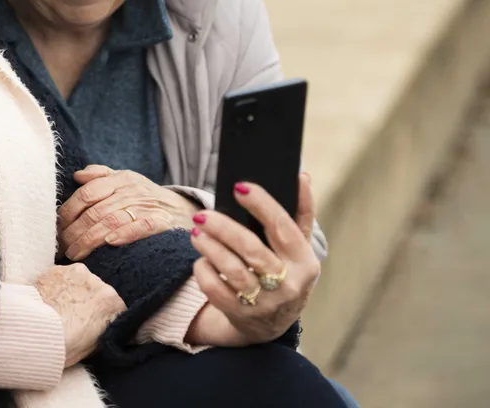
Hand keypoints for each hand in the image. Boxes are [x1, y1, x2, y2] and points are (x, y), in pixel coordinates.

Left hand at [34, 264, 125, 366]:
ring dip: (73, 290)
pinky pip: (61, 277)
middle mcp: (97, 281)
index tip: (95, 324)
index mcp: (111, 302)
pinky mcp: (56, 268)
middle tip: (74, 316)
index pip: (115, 307)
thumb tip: (105, 327)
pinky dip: (58, 286)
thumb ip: (104, 330)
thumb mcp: (93, 346)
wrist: (33, 332)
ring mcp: (76, 272)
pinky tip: (49, 299)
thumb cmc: (63, 346)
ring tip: (59, 307)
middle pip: (97, 290)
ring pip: (79, 281)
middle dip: (89, 301)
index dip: (105, 316)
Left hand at [58, 165, 195, 259]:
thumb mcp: (126, 181)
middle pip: (96, 211)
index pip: (87, 193)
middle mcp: (132, 191)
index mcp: (120, 179)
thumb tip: (77, 175)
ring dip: (90, 239)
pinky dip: (126, 234)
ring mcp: (147, 206)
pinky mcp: (162, 222)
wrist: (185, 210)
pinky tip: (110, 243)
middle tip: (63, 248)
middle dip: (75, 231)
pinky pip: (142, 226)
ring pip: (112, 221)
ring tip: (76, 253)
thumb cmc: (147, 197)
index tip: (57, 228)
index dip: (69, 211)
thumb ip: (101, 177)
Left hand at [190, 174, 319, 344]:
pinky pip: (215, 290)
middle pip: (251, 249)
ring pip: (231, 270)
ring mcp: (264, 303)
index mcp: (304, 261)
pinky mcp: (240, 315)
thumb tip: (302, 176)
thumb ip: (301, 213)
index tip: (239, 186)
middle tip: (203, 214)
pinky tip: (200, 259)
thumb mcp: (298, 247)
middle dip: (224, 228)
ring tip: (196, 232)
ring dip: (210, 247)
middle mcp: (287, 284)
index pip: (282, 227)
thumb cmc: (285, 273)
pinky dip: (204, 272)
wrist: (271, 325)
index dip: (262, 205)